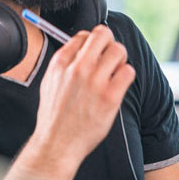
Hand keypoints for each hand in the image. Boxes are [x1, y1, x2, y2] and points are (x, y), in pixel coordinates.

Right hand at [30, 25, 135, 167]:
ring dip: (120, 59)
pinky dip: (126, 75)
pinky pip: (128, 71)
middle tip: (109, 57)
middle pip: (103, 35)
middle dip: (109, 43)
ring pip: (119, 50)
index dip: (92, 42)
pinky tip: (119, 84)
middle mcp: (78, 69)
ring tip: (115, 72)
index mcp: (61, 64)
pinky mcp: (110, 96)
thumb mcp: (50, 83)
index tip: (95, 52)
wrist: (57, 143)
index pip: (84, 35)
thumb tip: (79, 46)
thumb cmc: (55, 116)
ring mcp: (95, 82)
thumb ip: (64, 63)